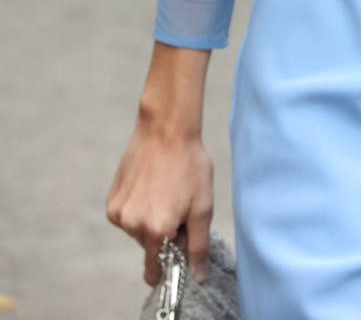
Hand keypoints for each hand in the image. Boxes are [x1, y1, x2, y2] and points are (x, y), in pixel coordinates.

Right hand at [106, 120, 213, 285]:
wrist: (166, 130)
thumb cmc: (189, 165)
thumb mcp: (202, 206)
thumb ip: (198, 245)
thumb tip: (198, 276)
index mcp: (158, 229)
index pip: (155, 266)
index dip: (163, 268)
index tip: (165, 268)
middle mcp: (133, 225)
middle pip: (150, 244)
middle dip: (162, 233)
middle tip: (176, 206)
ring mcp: (119, 213)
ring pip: (137, 230)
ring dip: (149, 219)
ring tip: (163, 191)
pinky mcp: (111, 201)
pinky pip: (126, 216)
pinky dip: (136, 208)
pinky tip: (148, 187)